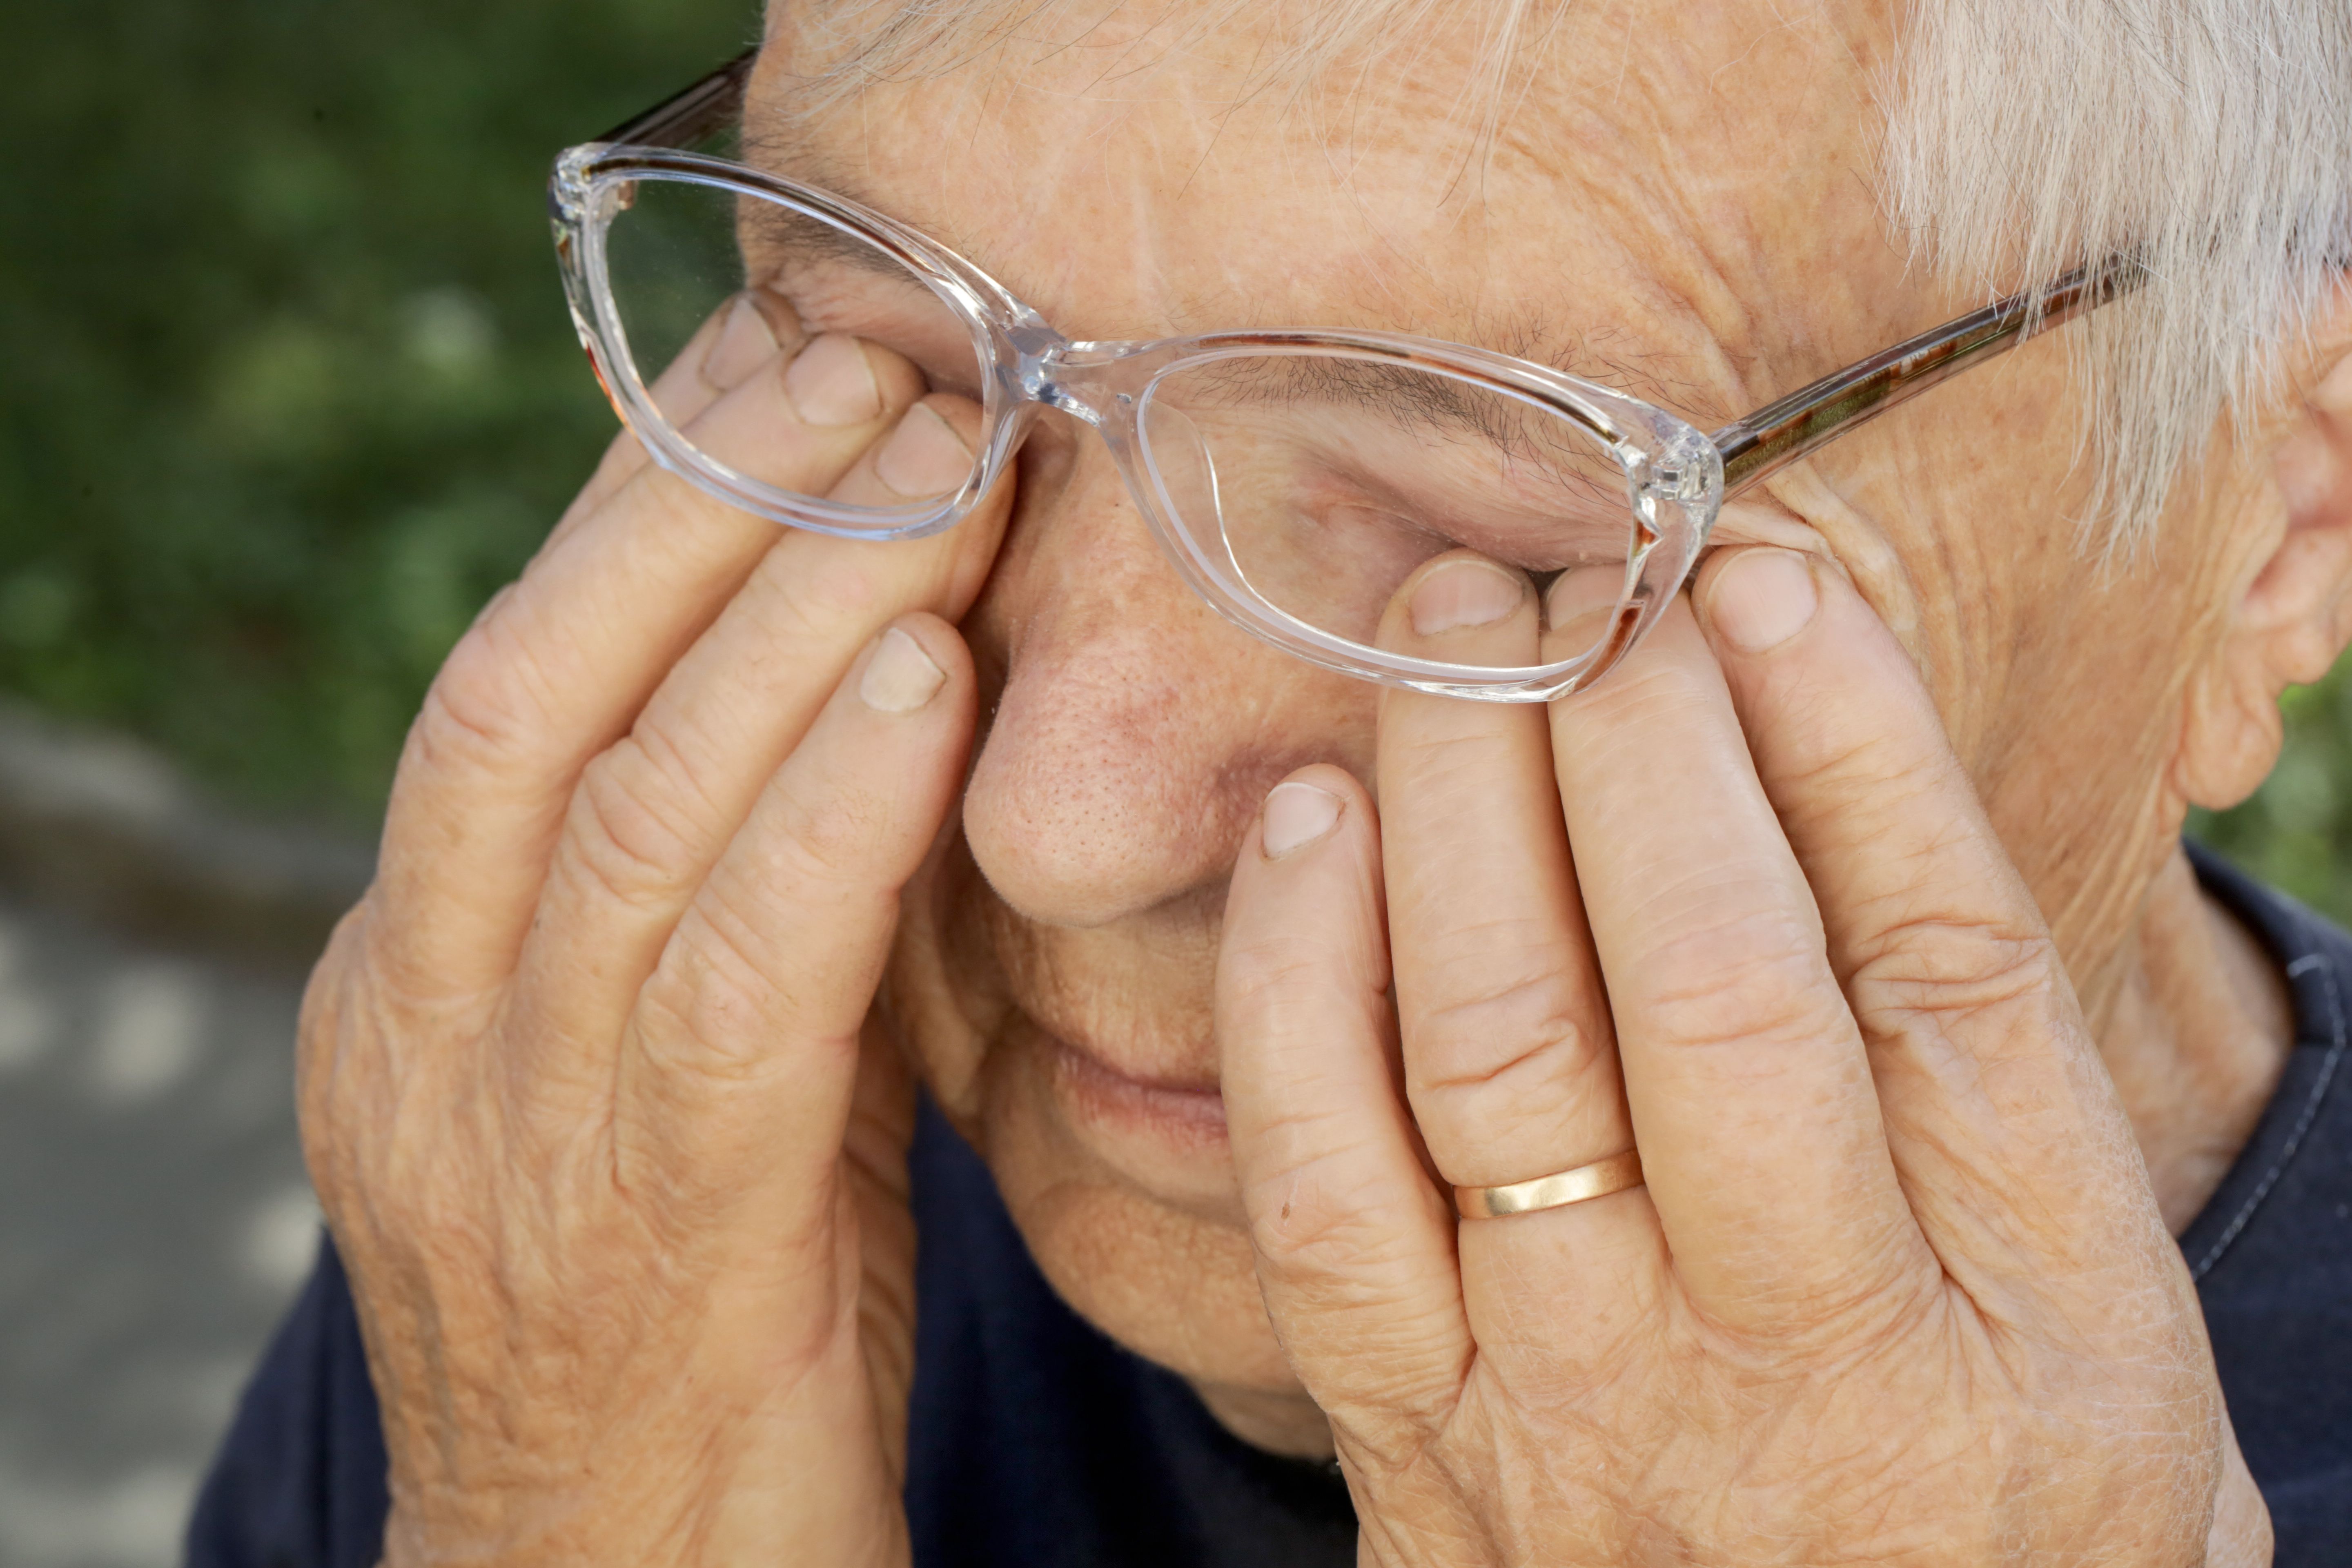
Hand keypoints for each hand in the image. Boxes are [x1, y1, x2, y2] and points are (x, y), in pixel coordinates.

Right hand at [298, 293, 1005, 1565]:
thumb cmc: (681, 1311)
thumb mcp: (669, 1067)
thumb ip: (727, 898)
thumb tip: (861, 691)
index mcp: (415, 975)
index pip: (513, 676)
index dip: (646, 503)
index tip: (776, 363)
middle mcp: (429, 1022)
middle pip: (539, 692)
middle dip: (701, 507)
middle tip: (865, 359)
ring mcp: (514, 1126)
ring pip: (628, 804)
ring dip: (785, 613)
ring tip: (922, 463)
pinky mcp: (654, 1226)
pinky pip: (736, 979)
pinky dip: (827, 818)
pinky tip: (921, 686)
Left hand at [1216, 547, 2271, 1563]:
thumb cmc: (2004, 1510)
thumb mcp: (2095, 1317)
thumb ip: (1992, 1061)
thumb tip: (1843, 731)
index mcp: (2016, 1326)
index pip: (1927, 965)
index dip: (1844, 743)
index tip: (1761, 584)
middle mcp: (1791, 1361)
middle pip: (1702, 979)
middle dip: (1630, 735)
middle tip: (1578, 576)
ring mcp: (1571, 1404)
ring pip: (1494, 1047)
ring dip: (1456, 804)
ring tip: (1440, 632)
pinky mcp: (1405, 1435)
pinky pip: (1318, 1186)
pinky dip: (1295, 980)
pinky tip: (1303, 824)